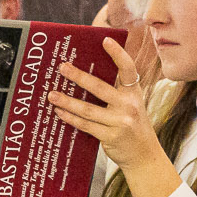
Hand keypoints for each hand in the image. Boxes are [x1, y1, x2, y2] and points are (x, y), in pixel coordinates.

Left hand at [48, 38, 165, 173]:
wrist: (144, 155)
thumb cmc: (132, 126)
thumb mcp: (131, 105)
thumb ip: (116, 92)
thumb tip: (85, 77)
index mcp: (134, 93)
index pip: (128, 69)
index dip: (118, 54)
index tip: (105, 40)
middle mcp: (129, 105)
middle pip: (100, 87)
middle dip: (79, 77)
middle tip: (62, 67)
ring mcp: (120, 122)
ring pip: (88, 109)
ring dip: (67, 101)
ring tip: (52, 94)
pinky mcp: (110, 137)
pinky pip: (86, 125)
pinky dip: (70, 118)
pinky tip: (59, 112)